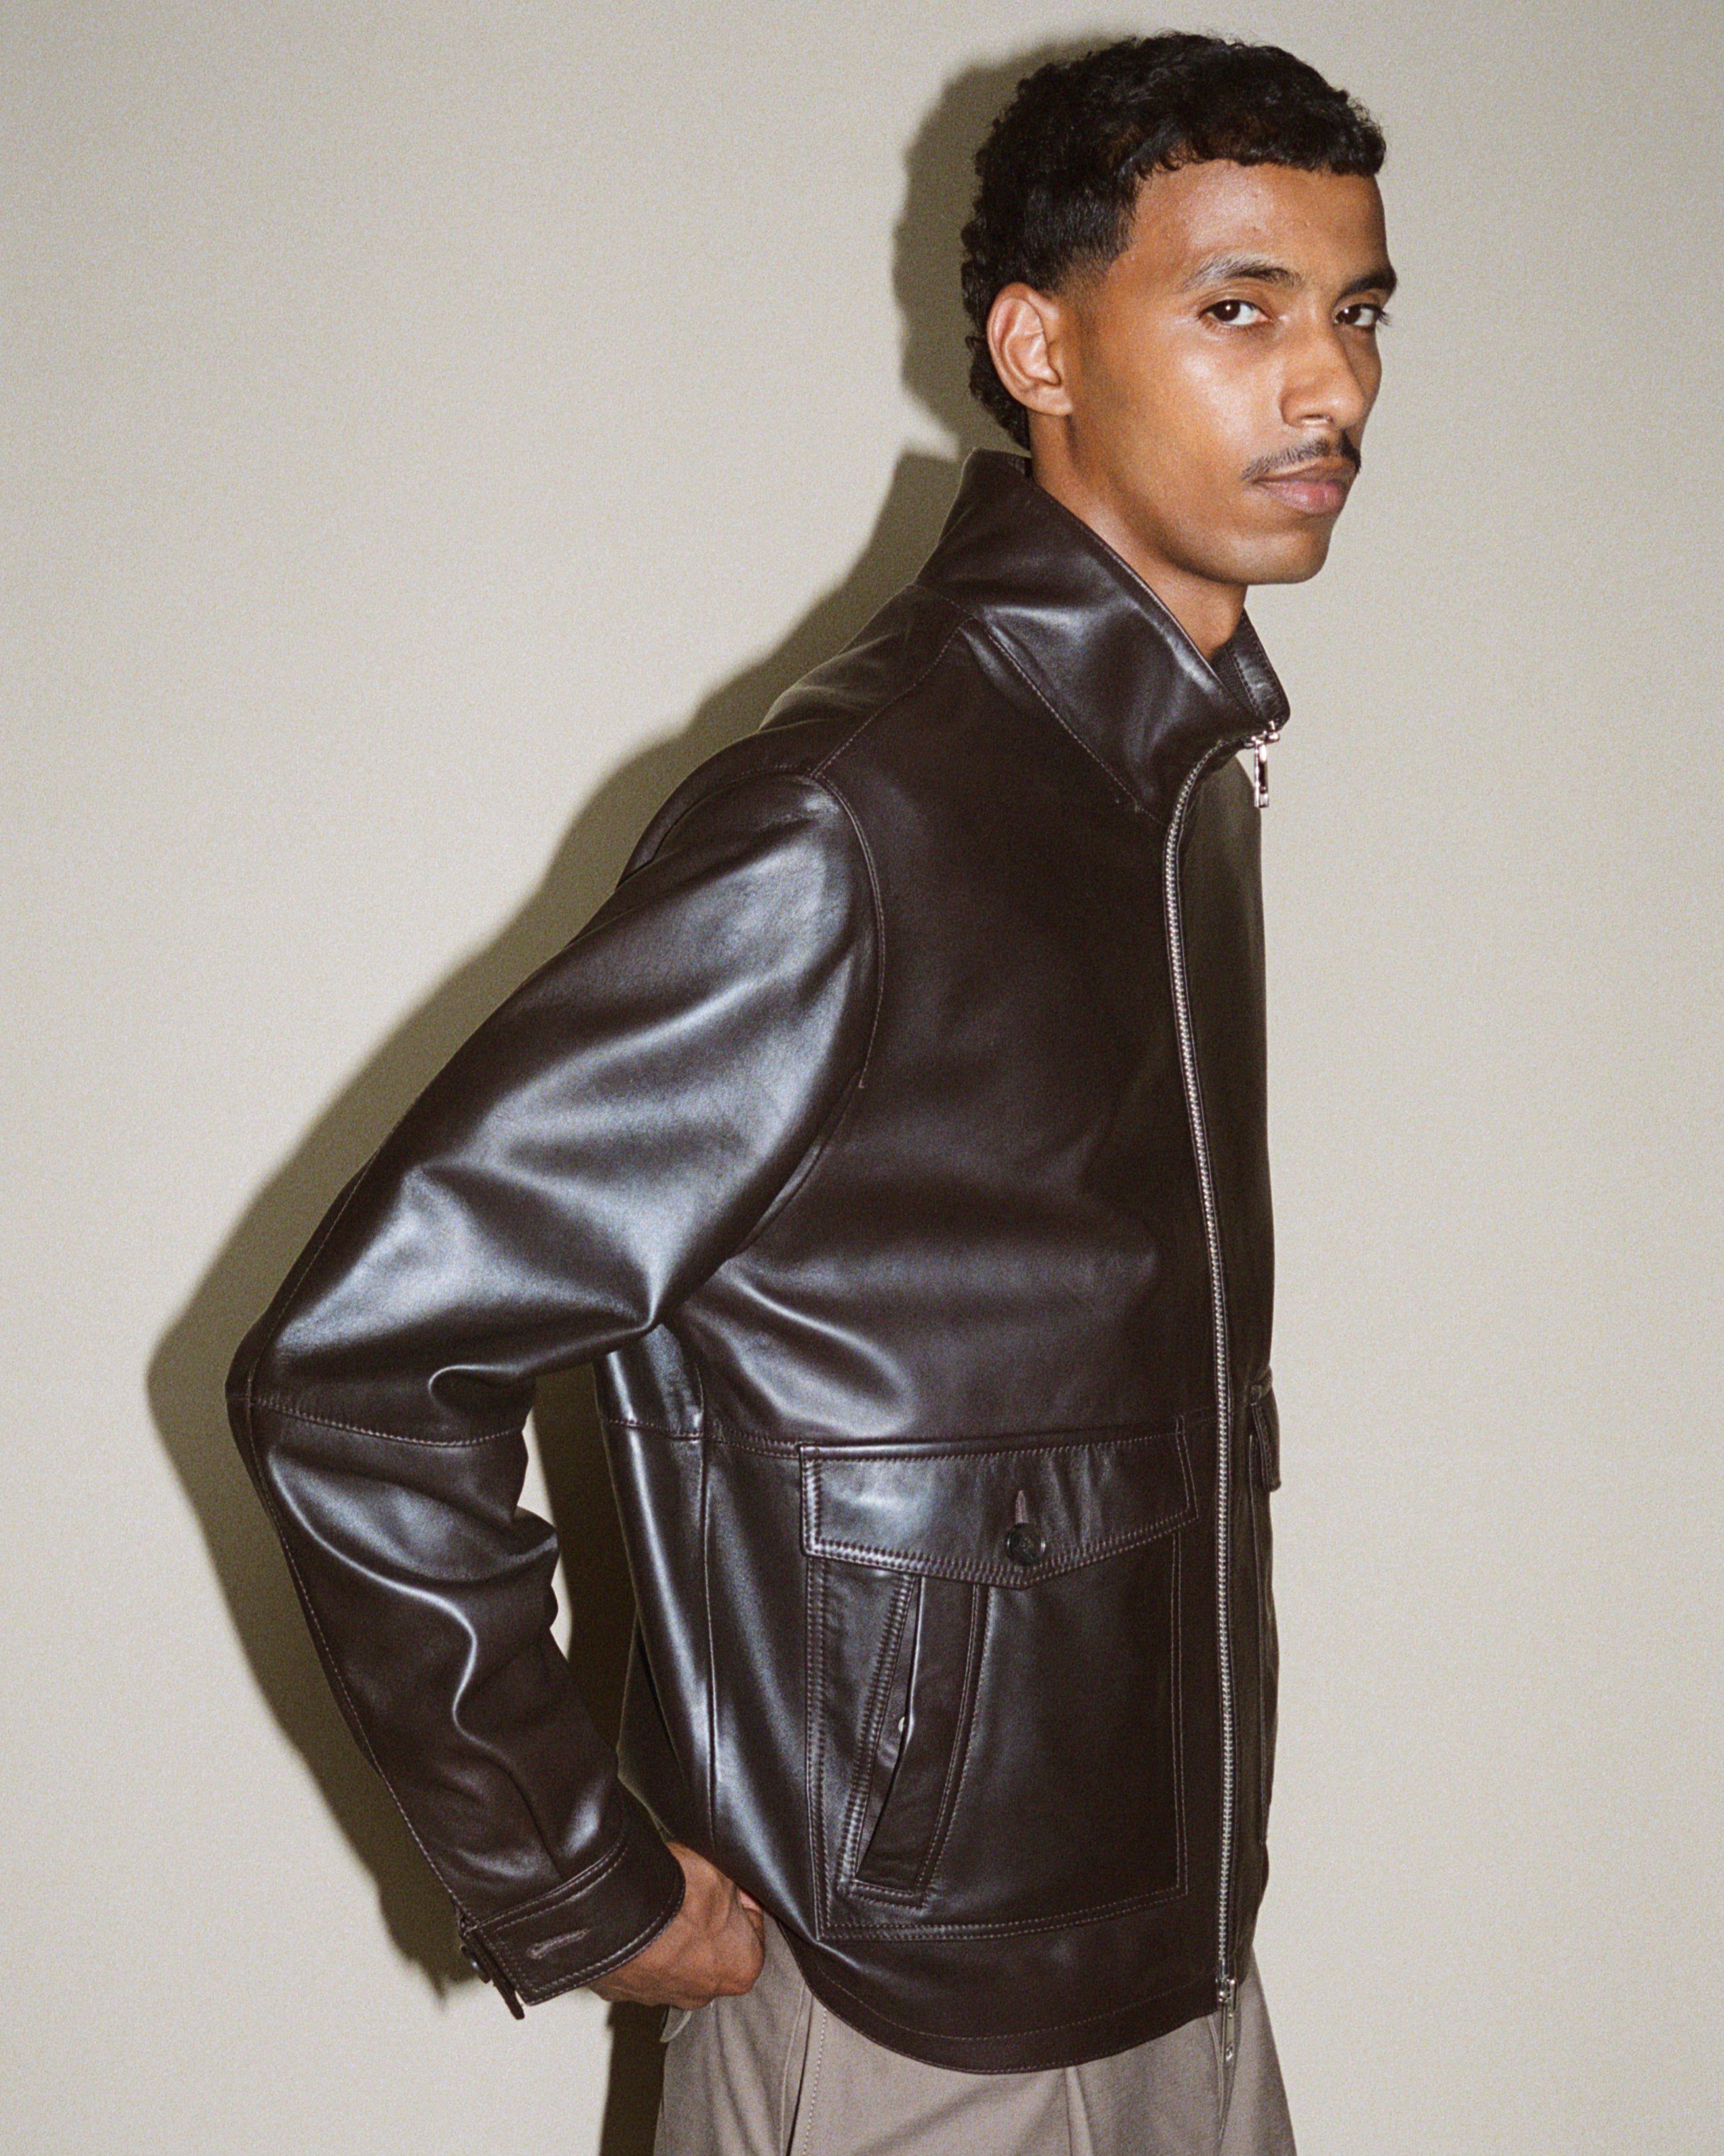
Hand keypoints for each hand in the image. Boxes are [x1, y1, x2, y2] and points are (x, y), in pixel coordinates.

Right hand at [589, 1843, 764, 2009]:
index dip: (739, 1896)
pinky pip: (640, 1963)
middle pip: (713, 1947)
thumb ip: (735, 1883)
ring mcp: (663, 1996)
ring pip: (675, 1958)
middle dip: (705, 1921)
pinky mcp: (627, 1992)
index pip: (752, 1925)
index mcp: (743, 1966)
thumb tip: (733, 1882)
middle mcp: (706, 1992)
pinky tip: (639, 1920)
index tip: (726, 1883)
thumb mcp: (724, 1870)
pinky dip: (641, 1946)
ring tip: (662, 1904)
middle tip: (692, 1892)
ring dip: (671, 1936)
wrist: (619, 1912)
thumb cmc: (679, 1896)